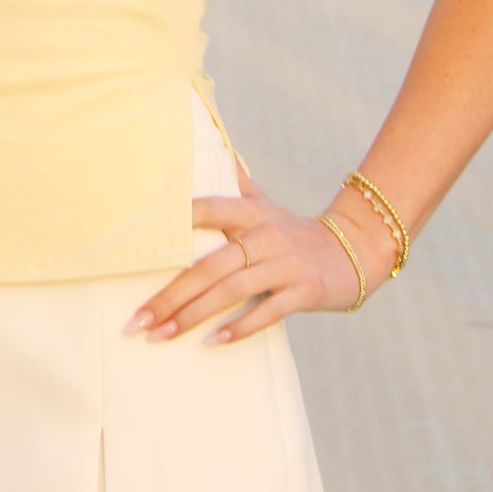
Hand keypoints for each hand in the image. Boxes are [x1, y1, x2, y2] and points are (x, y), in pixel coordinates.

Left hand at [124, 163, 384, 345]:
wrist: (355, 251)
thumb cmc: (295, 232)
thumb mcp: (266, 204)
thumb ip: (236, 184)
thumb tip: (212, 149)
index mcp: (250, 213)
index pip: (205, 211)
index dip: (173, 224)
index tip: (137, 249)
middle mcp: (265, 235)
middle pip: (208, 266)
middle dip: (170, 296)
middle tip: (138, 321)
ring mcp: (285, 263)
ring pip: (230, 291)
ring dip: (192, 316)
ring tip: (161, 335)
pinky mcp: (305, 291)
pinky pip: (267, 311)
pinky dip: (239, 327)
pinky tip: (212, 342)